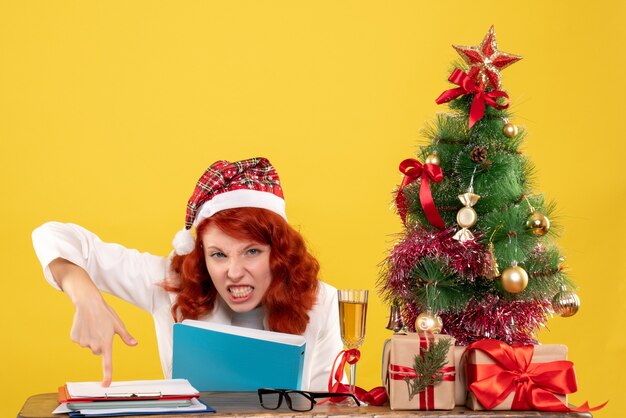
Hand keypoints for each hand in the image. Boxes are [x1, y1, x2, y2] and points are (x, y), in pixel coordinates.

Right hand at [49, 258, 137, 386]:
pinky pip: (80, 341)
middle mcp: (94, 345)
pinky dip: (82, 335)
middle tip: (101, 329)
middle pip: (98, 351)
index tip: (106, 385)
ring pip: (89, 346)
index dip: (107, 374)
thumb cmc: (105, 313)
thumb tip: (135, 344)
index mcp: (107, 343)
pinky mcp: (74, 338)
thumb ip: (126, 336)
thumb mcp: (118, 324)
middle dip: (100, 343)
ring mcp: (83, 343)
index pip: (107, 362)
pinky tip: (84, 325)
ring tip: (93, 325)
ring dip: (91, 338)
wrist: (88, 302)